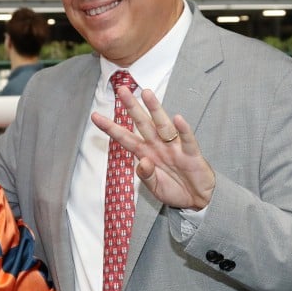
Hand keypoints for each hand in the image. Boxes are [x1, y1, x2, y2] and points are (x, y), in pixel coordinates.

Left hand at [92, 86, 215, 210]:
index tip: (95, 116)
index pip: (125, 138)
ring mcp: (175, 148)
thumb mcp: (155, 187)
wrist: (197, 200)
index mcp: (146, 153)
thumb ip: (146, 175)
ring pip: (163, 125)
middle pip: (143, 123)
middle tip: (122, 90)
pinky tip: (178, 118)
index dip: (110, 128)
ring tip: (147, 93)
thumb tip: (142, 162)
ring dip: (155, 109)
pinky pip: (186, 140)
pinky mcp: (191, 154)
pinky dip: (183, 130)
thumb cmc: (174, 190)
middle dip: (132, 107)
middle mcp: (158, 146)